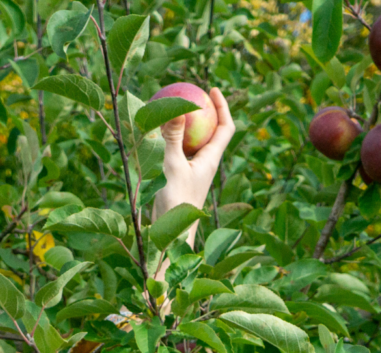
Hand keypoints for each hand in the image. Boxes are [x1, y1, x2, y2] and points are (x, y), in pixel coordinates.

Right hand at [153, 88, 235, 223]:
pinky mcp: (180, 178)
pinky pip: (178, 152)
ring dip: (185, 125)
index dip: (222, 106)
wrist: (171, 235)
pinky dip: (171, 140)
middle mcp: (205, 163)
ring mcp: (193, 171)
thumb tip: (179, 109)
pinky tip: (155, 134)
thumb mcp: (172, 166)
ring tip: (171, 110)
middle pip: (211, 131)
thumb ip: (173, 138)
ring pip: (193, 142)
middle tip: (190, 94)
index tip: (212, 89)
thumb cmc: (175, 201)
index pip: (225, 127)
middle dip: (204, 112)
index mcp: (211, 159)